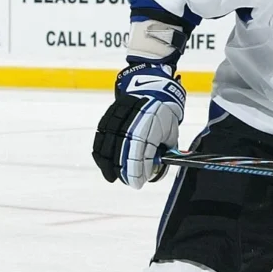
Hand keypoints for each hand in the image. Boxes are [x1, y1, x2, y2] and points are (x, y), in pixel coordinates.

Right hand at [92, 63, 185, 189]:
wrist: (152, 89)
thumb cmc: (164, 113)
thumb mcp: (172, 130)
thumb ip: (167, 149)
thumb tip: (159, 168)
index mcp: (151, 125)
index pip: (143, 152)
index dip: (139, 170)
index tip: (139, 183)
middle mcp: (133, 122)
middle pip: (125, 151)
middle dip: (126, 170)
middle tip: (128, 182)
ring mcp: (119, 118)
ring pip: (109, 145)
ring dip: (110, 164)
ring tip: (113, 177)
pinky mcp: (108, 117)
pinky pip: (101, 137)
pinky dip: (101, 152)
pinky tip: (104, 163)